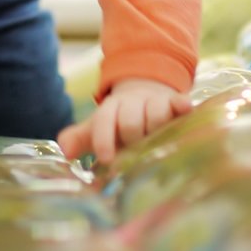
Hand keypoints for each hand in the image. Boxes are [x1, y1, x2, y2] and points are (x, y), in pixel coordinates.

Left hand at [57, 78, 192, 165]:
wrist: (144, 91)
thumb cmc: (120, 120)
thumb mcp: (98, 127)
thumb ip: (81, 138)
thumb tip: (65, 152)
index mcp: (109, 110)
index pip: (103, 122)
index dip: (103, 139)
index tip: (106, 158)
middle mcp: (130, 104)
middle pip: (129, 121)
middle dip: (131, 138)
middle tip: (137, 154)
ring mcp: (153, 102)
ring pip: (154, 113)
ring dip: (155, 128)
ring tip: (157, 142)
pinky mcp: (174, 101)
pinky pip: (178, 101)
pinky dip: (181, 105)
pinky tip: (186, 107)